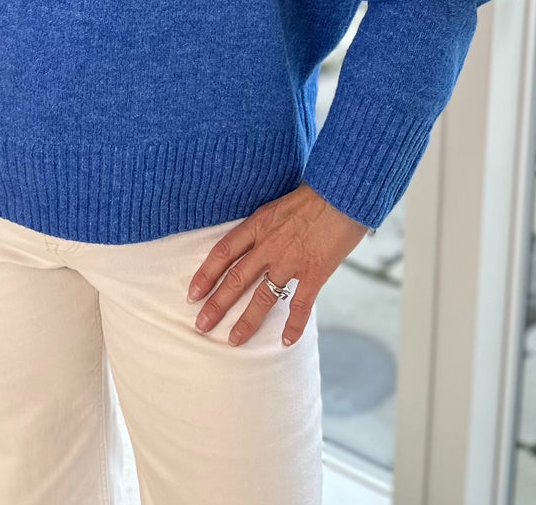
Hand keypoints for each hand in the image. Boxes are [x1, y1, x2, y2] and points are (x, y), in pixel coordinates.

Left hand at [186, 183, 370, 347]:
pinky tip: (287, 342)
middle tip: (201, 325)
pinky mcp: (315, 272)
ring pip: (263, 296)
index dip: (205, 274)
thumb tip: (254, 243)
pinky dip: (293, 325)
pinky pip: (300, 304)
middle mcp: (270, 244)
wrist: (343, 193)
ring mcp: (291, 260)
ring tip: (233, 340)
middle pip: (236, 279)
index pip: (223, 252)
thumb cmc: (313, 196)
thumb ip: (265, 226)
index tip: (192, 293)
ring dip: (246, 321)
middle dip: (216, 304)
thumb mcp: (278, 205)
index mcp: (258, 224)